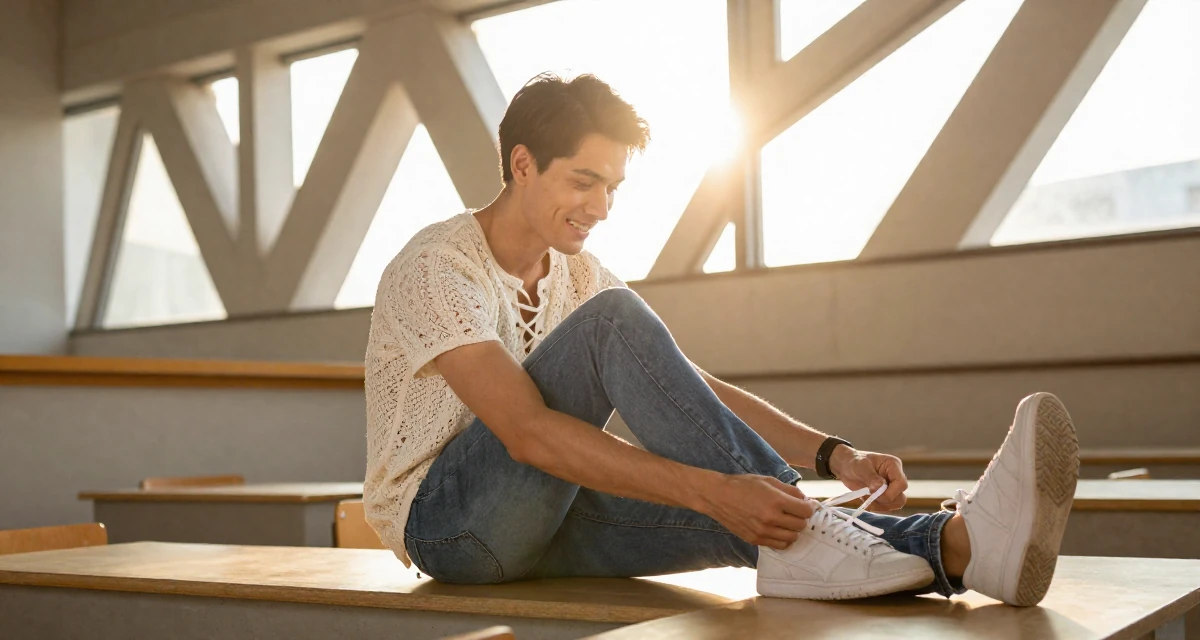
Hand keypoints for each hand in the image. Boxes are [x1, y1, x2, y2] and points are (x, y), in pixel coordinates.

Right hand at [696, 474, 814, 549]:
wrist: (718, 496)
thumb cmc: (743, 485)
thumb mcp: (768, 481)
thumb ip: (790, 490)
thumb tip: (806, 500)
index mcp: (776, 500)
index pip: (806, 511)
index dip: (808, 507)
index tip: (805, 505)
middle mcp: (771, 518)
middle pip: (801, 525)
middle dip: (801, 518)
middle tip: (795, 512)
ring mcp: (763, 531)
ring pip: (792, 538)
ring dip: (793, 530)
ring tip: (786, 521)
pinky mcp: (755, 540)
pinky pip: (780, 545)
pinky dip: (783, 539)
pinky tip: (778, 530)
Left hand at [829, 446, 908, 510]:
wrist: (846, 467)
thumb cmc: (854, 462)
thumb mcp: (861, 466)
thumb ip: (871, 477)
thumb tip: (880, 487)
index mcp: (893, 465)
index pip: (901, 484)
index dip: (891, 493)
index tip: (875, 493)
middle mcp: (895, 477)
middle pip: (900, 497)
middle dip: (885, 500)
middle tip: (870, 496)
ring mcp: (891, 488)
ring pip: (894, 504)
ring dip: (879, 505)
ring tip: (865, 496)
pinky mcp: (884, 496)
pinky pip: (885, 507)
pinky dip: (874, 506)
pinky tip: (865, 498)